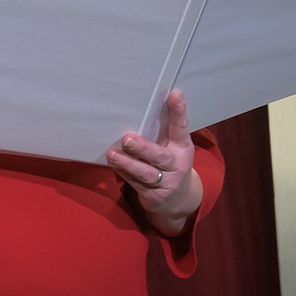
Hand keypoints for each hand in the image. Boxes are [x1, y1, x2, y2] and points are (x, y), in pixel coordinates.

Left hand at [106, 89, 203, 235]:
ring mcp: (166, 183)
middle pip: (160, 157)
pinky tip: (113, 163)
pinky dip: (122, 172)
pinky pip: (134, 182)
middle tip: (127, 139)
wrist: (178, 201)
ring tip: (113, 154)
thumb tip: (139, 103)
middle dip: (143, 148)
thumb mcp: (173, 147)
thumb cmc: (169, 163)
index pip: (181, 128)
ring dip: (127, 163)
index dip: (179, 111)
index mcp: (182, 148)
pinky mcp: (152, 195)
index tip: (174, 94)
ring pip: (145, 173)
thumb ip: (162, 130)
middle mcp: (176, 165)